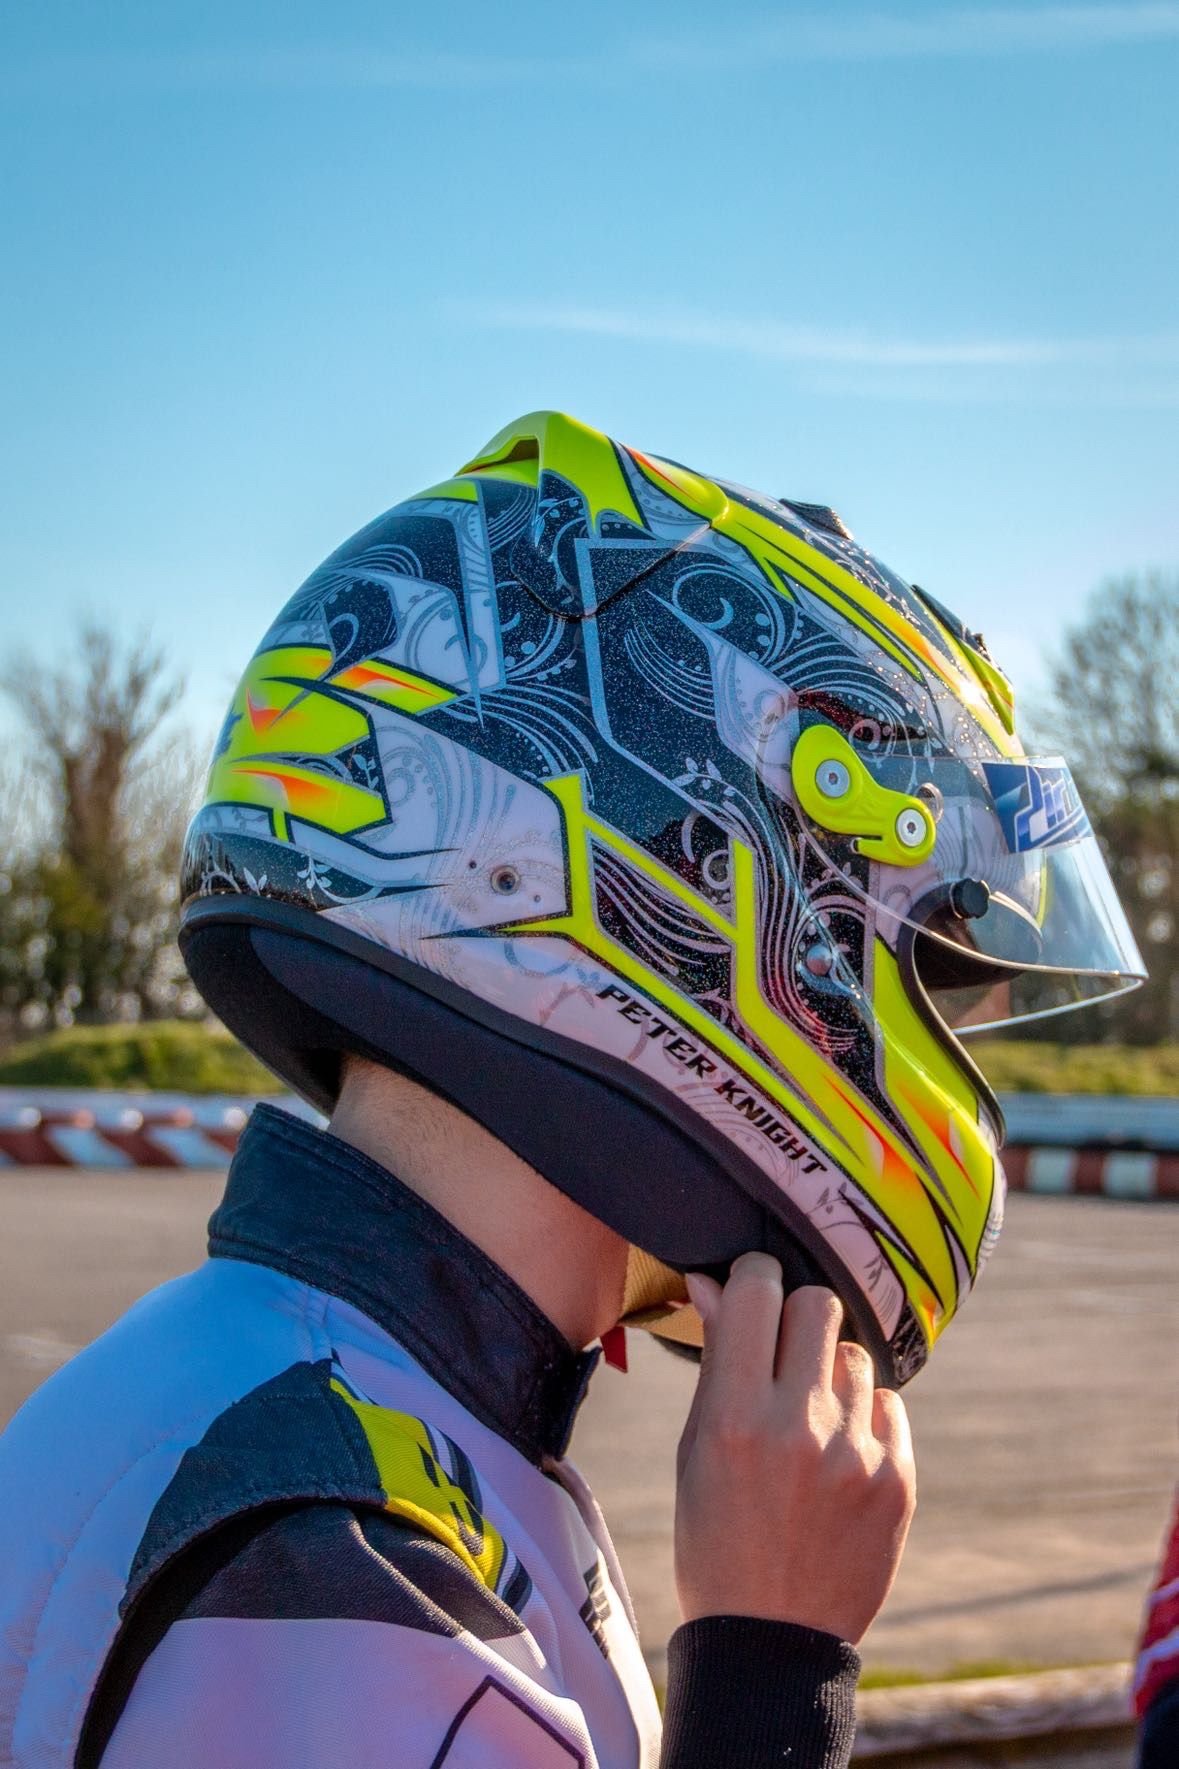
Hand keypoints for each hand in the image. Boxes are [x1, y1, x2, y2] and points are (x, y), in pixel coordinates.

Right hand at [675, 1253, 915, 1643]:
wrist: (771, 1643)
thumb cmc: (715, 1539)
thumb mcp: (695, 1451)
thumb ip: (716, 1361)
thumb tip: (714, 1280)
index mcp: (735, 1416)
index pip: (759, 1291)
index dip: (754, 1280)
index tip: (753, 1296)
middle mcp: (800, 1427)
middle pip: (819, 1303)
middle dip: (798, 1316)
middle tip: (785, 1354)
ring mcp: (856, 1455)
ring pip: (856, 1355)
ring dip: (832, 1374)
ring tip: (812, 1422)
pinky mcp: (898, 1481)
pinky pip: (890, 1405)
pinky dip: (867, 1418)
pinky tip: (841, 1456)